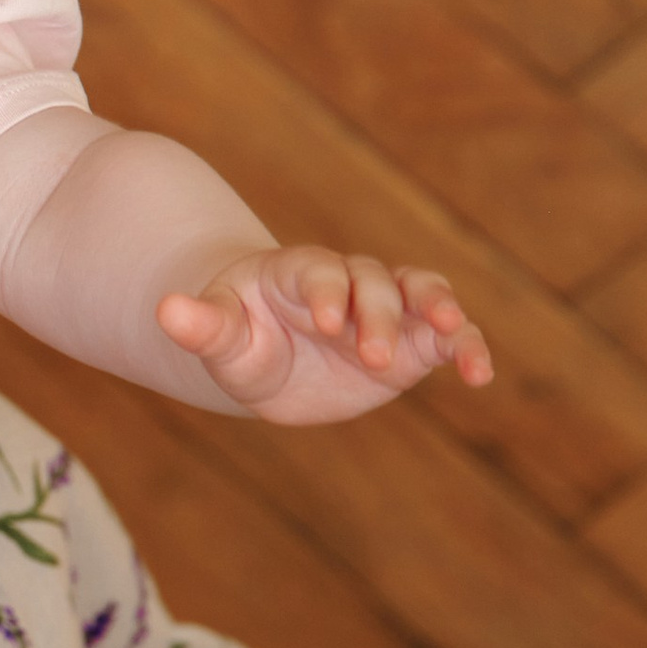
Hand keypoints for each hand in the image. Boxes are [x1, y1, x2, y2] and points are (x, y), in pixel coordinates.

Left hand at [158, 246, 493, 417]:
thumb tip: (166, 309)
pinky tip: (481, 374)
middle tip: (372, 357)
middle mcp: (349, 283)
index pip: (319, 272)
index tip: (327, 324)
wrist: (271, 353)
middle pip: (374, 283)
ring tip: (453, 334)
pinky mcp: (413, 341)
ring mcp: (386, 308)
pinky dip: (468, 347)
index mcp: (299, 274)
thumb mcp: (219, 337)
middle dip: (378, 316)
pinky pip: (448, 335)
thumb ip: (201, 325)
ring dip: (439, 309)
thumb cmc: (240, 336)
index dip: (327, 292)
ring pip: (421, 292)